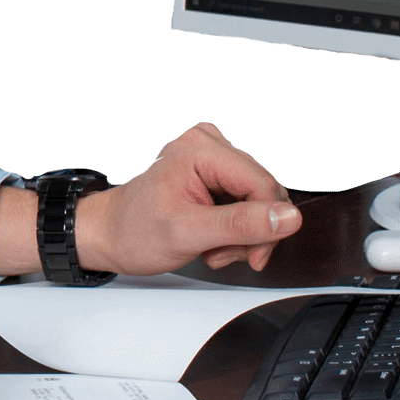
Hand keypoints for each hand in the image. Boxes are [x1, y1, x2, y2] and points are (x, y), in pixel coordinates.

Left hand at [73, 122, 301, 276]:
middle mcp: (207, 143)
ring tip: (211, 247)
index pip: (264, 185)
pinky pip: (247, 202)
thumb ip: (240, 225)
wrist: (110, 234)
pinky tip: (211, 238)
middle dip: (250, 232)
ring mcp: (211, 156)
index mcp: (199, 149)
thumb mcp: (187, 233)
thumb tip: (289, 217)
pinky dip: (234, 229)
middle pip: (265, 192)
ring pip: (259, 201)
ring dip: (241, 235)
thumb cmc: (134, 231)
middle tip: (221, 252)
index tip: (252, 255)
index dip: (267, 225)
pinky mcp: (214, 172)